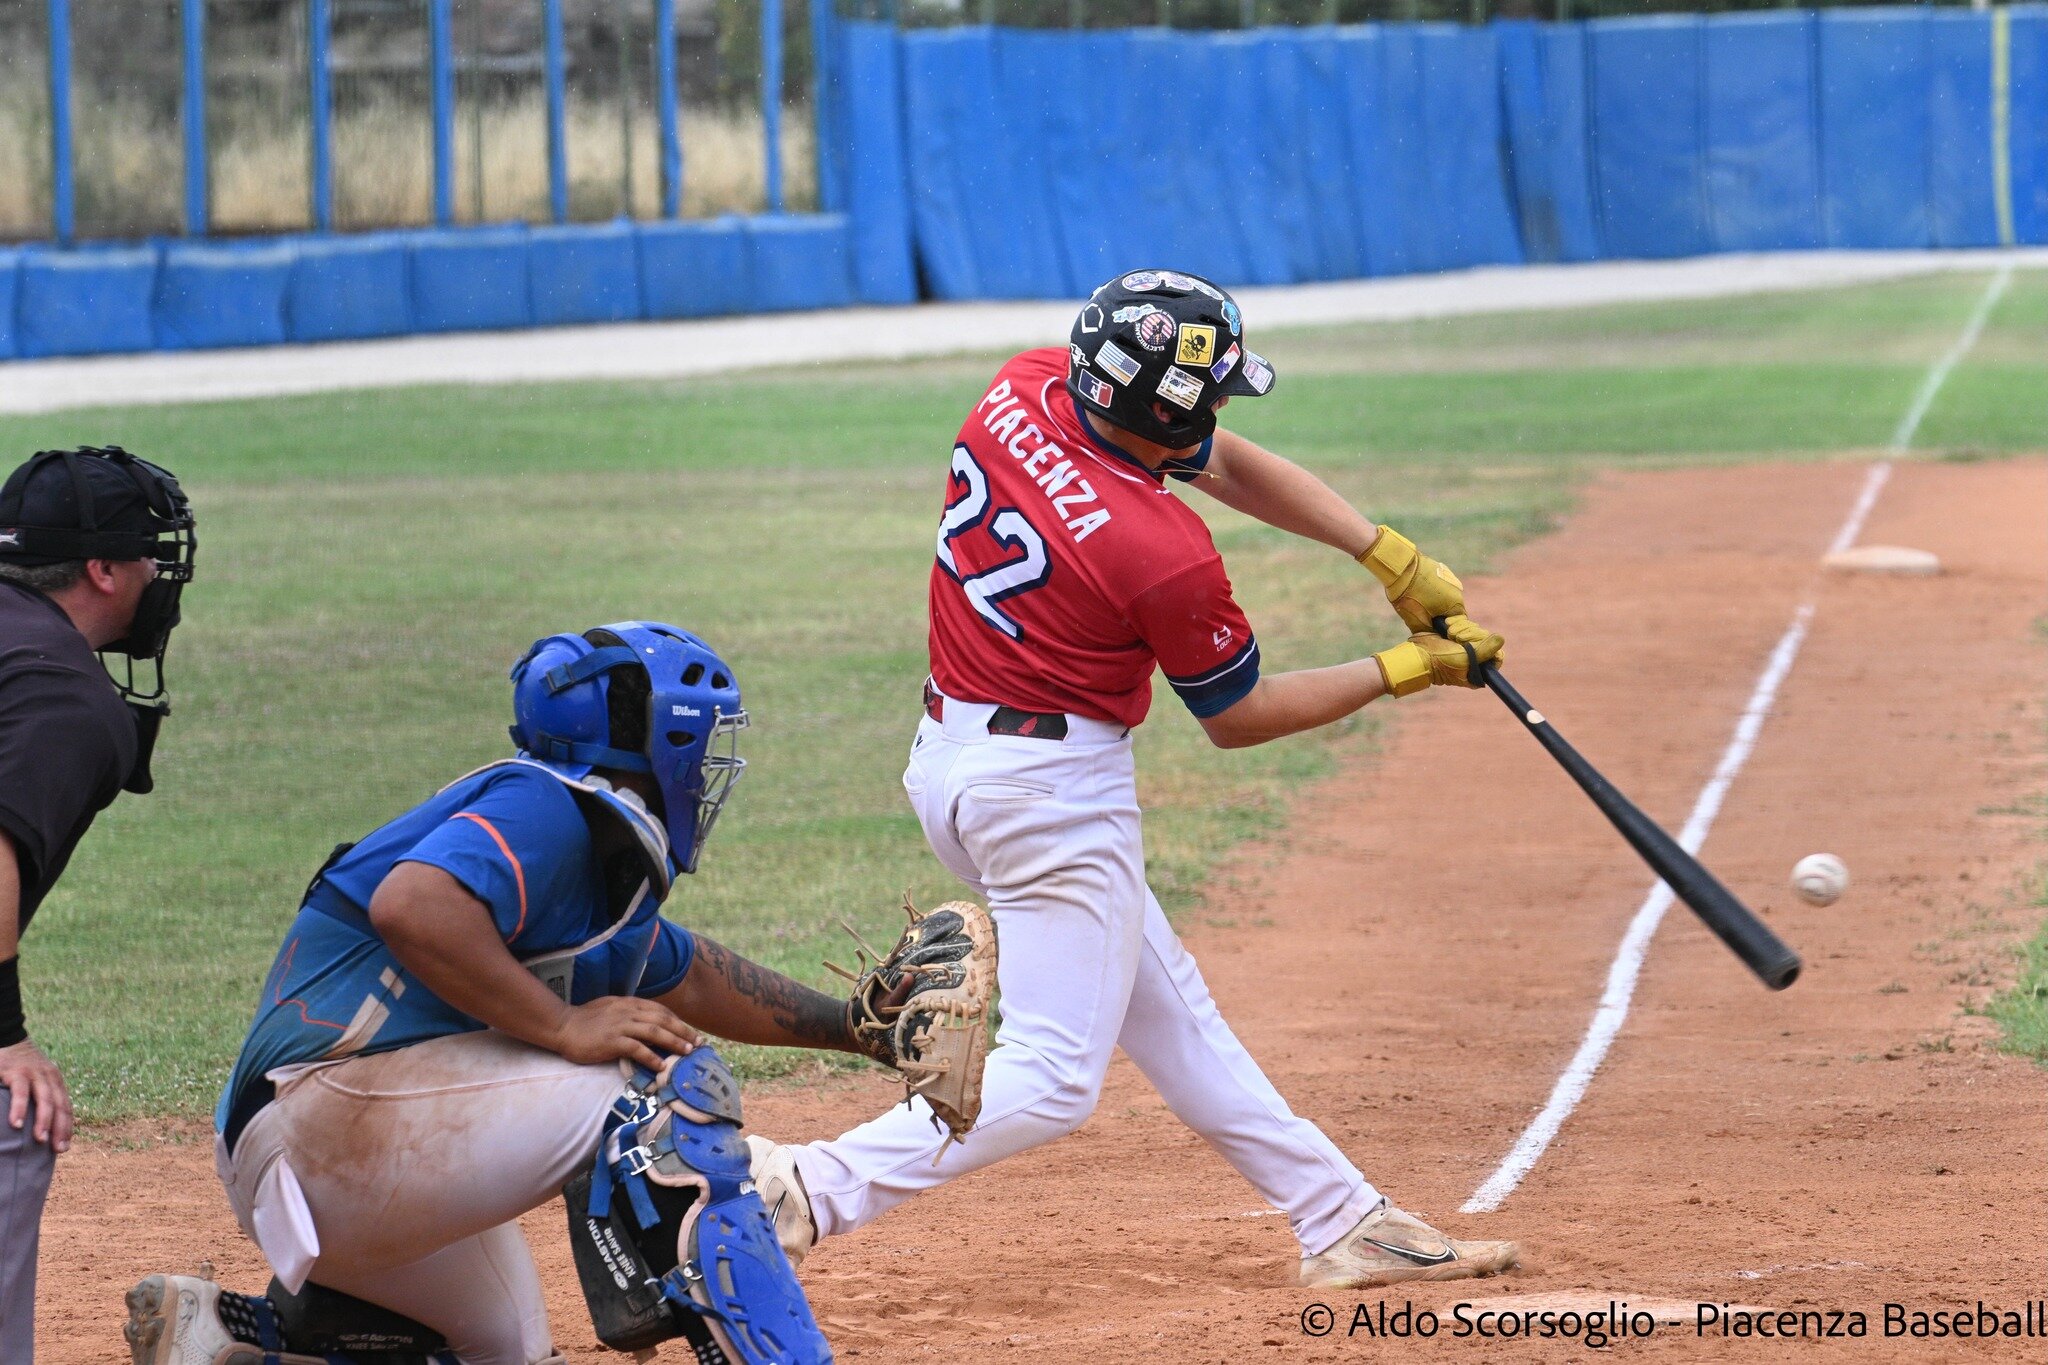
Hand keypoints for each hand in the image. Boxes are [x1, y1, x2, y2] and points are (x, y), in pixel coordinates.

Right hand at [0, 1038, 73, 1152]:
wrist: (7, 1037)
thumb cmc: (18, 1065)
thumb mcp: (34, 1079)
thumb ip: (38, 1097)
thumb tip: (39, 1125)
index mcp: (55, 1081)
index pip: (65, 1107)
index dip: (66, 1127)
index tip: (64, 1147)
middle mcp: (49, 1077)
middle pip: (59, 1106)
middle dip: (60, 1128)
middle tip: (57, 1149)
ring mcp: (34, 1074)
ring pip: (44, 1100)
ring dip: (43, 1121)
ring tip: (40, 1140)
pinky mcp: (17, 1072)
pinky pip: (21, 1092)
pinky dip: (20, 1108)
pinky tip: (17, 1124)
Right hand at [546, 997, 699, 1070]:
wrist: (562, 1026)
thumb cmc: (585, 1020)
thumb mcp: (611, 1008)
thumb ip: (629, 1012)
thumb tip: (646, 1020)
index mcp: (629, 1003)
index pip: (660, 1011)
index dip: (678, 1021)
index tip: (690, 1032)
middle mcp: (628, 1012)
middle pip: (663, 1020)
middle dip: (684, 1031)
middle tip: (699, 1043)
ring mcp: (620, 1026)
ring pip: (655, 1032)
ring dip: (674, 1042)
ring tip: (688, 1052)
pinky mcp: (612, 1041)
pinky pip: (637, 1049)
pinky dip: (651, 1057)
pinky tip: (661, 1066)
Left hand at [1358, 525, 1473, 633]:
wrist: (1401, 566)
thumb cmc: (1409, 594)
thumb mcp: (1417, 620)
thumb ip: (1429, 630)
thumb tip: (1433, 636)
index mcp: (1456, 604)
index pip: (1455, 624)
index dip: (1443, 629)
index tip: (1430, 628)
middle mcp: (1458, 591)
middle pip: (1451, 610)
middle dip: (1438, 615)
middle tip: (1422, 615)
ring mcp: (1451, 578)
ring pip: (1445, 597)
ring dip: (1436, 602)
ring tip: (1419, 601)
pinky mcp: (1443, 570)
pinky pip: (1441, 586)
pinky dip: (1432, 591)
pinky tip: (1419, 589)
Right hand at [1373, 616, 1504, 695]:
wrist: (1418, 654)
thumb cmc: (1440, 661)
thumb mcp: (1464, 658)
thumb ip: (1484, 651)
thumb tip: (1501, 639)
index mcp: (1479, 671)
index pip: (1496, 655)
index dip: (1488, 646)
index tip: (1474, 644)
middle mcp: (1474, 659)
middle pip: (1486, 639)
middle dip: (1471, 635)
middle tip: (1457, 641)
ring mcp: (1465, 646)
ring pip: (1476, 629)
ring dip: (1462, 629)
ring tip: (1449, 636)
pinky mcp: (1457, 635)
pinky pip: (1466, 624)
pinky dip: (1458, 624)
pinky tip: (1447, 628)